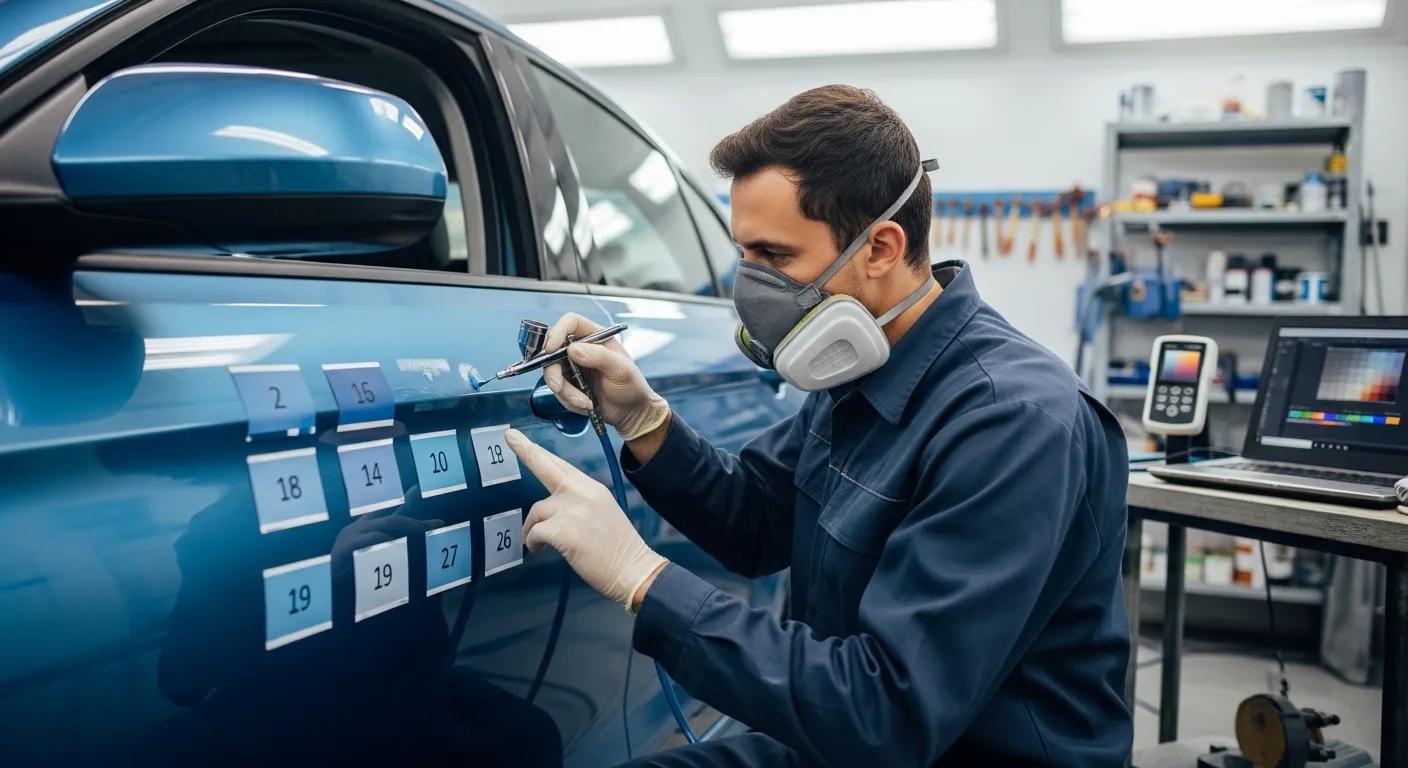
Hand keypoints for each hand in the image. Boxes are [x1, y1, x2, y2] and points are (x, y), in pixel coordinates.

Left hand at [506, 428, 666, 610]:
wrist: (633, 569)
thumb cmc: (617, 548)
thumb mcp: (602, 512)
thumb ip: (579, 503)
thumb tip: (552, 507)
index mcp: (592, 488)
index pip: (562, 466)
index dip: (540, 452)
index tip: (522, 438)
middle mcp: (582, 493)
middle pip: (546, 467)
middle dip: (526, 450)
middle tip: (510, 436)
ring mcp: (573, 510)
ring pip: (537, 511)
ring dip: (532, 528)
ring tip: (539, 544)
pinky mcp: (563, 530)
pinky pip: (535, 532)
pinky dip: (533, 542)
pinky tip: (540, 549)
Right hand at [541, 313, 669, 441]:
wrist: (630, 411)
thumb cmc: (632, 385)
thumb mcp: (620, 369)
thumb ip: (599, 356)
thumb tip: (573, 349)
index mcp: (595, 336)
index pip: (570, 323)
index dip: (557, 332)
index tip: (551, 349)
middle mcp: (580, 348)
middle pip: (552, 349)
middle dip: (553, 371)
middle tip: (559, 386)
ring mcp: (572, 366)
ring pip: (551, 372)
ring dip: (564, 390)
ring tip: (585, 401)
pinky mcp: (568, 383)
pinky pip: (557, 389)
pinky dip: (568, 399)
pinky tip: (586, 403)